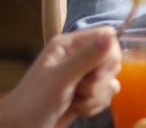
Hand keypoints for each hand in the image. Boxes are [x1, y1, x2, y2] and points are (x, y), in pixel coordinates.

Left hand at [0, 27, 121, 127]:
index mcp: (70, 45)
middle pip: (112, 61)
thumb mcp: (61, 78)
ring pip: (110, 81)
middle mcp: (79, 57)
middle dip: (100, 81)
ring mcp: (83, 76)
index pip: (107, 37)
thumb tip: (111, 36)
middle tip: (79, 89)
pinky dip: (93, 106)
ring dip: (95, 97)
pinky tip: (76, 109)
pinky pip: (105, 96)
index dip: (108, 56)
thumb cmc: (33, 102)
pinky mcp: (86, 93)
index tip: (96, 73)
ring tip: (73, 101)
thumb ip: (87, 57)